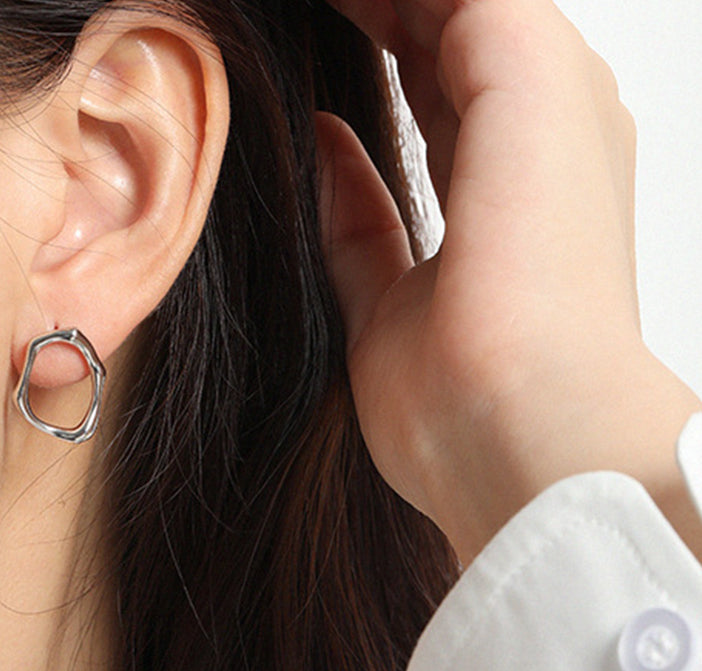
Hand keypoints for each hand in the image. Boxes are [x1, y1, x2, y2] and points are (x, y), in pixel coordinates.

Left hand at [317, 0, 701, 563]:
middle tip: (309, 8)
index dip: (379, 55)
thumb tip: (333, 144)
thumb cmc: (460, 407)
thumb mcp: (385, 304)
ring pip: (456, 0)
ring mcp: (551, 98)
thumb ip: (361, 221)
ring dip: (380, 0)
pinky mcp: (533, 71)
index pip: (441, 91)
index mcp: (519, 190)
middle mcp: (549, 134)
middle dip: (377, 13)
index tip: (316, 39)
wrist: (510, 436)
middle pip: (446, 34)